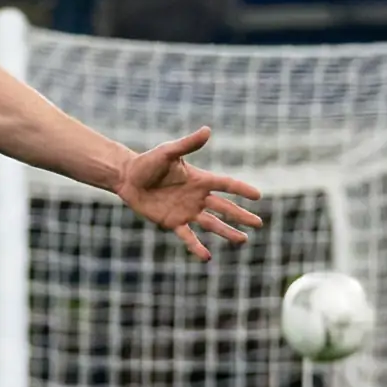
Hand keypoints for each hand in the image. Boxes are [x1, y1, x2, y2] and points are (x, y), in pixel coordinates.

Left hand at [113, 128, 263, 261]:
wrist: (128, 178)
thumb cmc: (148, 162)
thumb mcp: (168, 152)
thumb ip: (188, 144)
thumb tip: (207, 130)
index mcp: (199, 179)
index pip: (225, 184)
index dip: (241, 189)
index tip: (257, 196)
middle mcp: (196, 197)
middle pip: (224, 207)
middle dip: (241, 215)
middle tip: (259, 223)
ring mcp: (186, 211)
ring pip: (212, 224)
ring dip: (227, 232)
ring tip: (243, 240)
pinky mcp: (172, 222)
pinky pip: (188, 237)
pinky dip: (197, 247)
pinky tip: (207, 257)